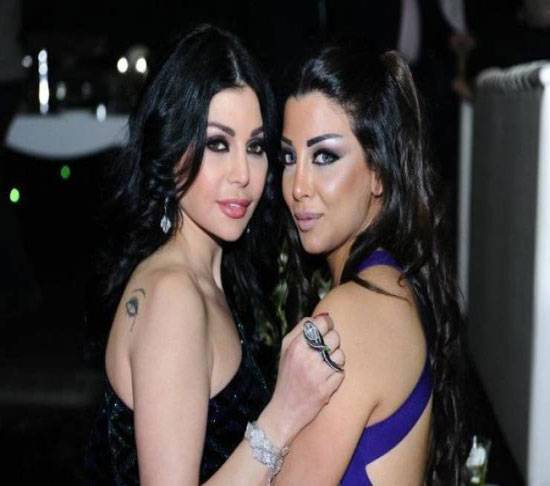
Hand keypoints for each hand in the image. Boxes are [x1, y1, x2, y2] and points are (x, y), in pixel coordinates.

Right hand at [258, 314, 344, 447]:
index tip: (325, 331)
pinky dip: (336, 375)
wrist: (284, 410)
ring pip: (340, 355)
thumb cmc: (287, 376)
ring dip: (336, 360)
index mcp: (295, 345)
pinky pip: (341, 372)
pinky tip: (326, 379)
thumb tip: (322, 316)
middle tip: (324, 351)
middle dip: (332, 343)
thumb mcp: (286, 349)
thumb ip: (301, 329)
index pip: (321, 323)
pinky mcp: (326, 389)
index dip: (327, 325)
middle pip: (334, 337)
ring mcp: (316, 374)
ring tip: (325, 366)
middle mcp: (306, 358)